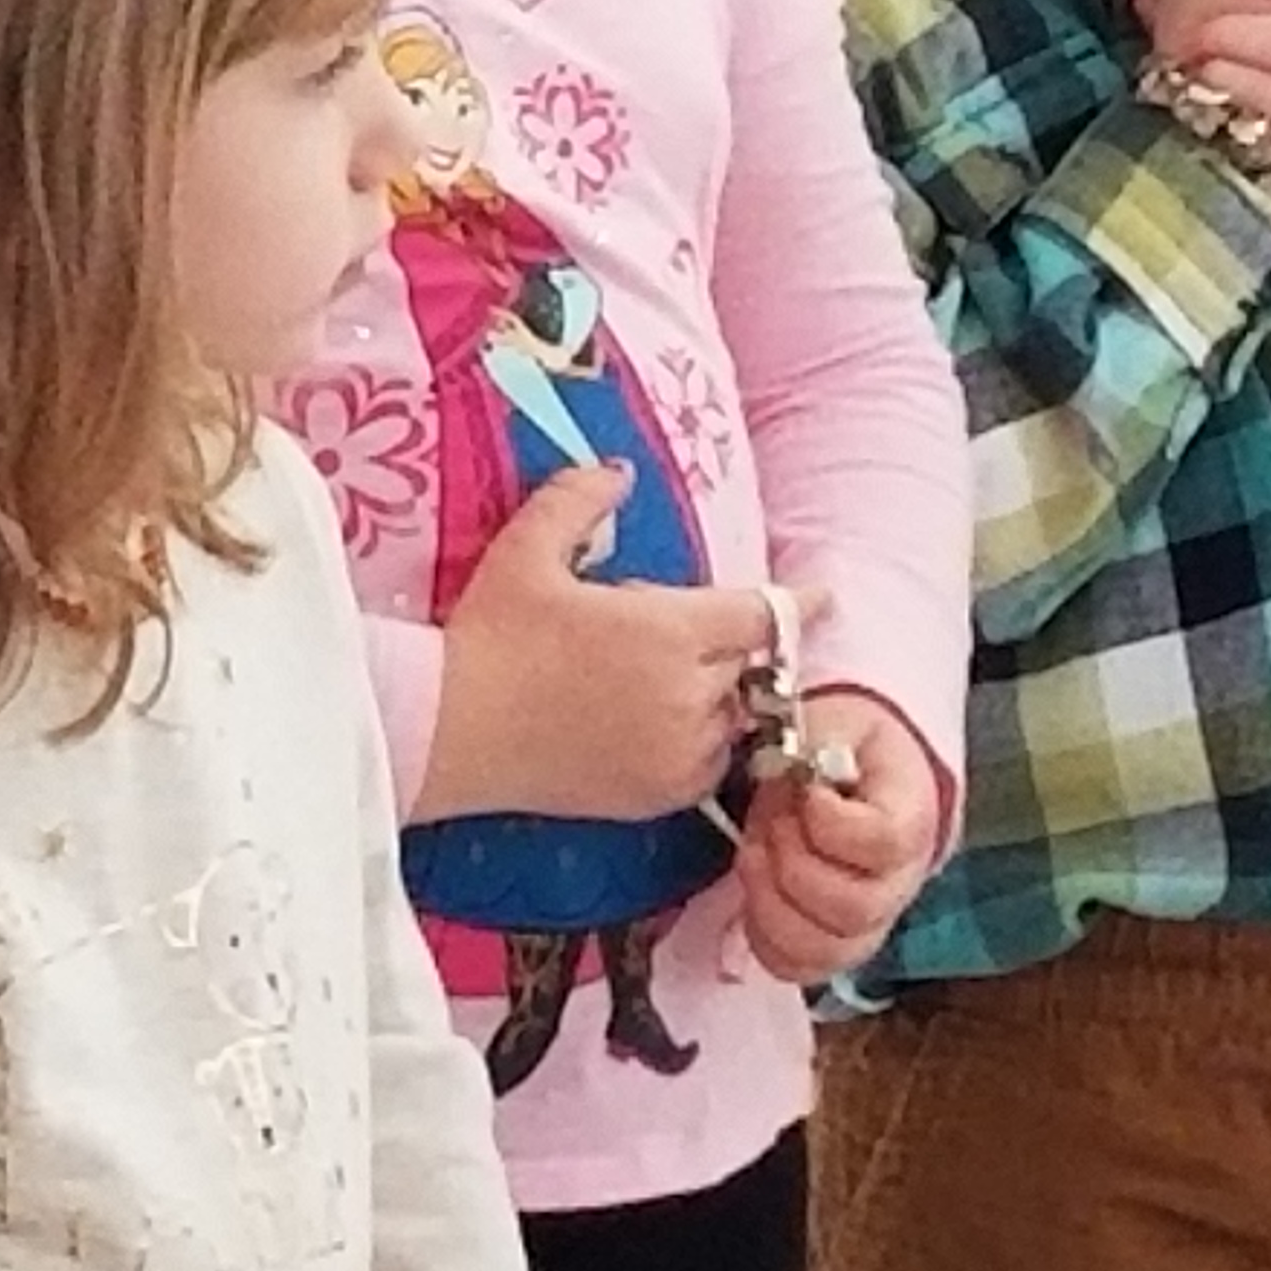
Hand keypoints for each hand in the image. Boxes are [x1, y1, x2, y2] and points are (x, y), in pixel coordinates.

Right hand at [423, 469, 810, 823]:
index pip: (765, 615)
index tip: (823, 597)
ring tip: (654, 680)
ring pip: (731, 719)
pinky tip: (650, 724)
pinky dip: (696, 743)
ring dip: (716, 696)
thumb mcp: (527, 551)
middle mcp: (688, 695)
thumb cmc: (488, 638)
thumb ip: (580, 499)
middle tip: (664, 633)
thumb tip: (619, 473)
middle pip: (749, 667)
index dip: (798, 603)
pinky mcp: (655, 797)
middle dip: (726, 646)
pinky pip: (705, 766)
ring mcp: (676, 753)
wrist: (447, 733)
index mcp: (671, 631)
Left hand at [736, 691, 949, 981]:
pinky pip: (796, 966)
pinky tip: (754, 894)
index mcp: (910, 820)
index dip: (833, 825)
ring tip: (756, 854)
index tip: (806, 793)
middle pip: (853, 908)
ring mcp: (866, 922)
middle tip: (771, 822)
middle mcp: (898, 883)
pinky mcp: (829, 943)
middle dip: (793, 864)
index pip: (884, 844)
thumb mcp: (835, 719)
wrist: (854, 771)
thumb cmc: (845, 747)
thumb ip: (816, 736)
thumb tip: (791, 769)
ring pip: (824, 949)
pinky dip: (763, 937)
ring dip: (771, 904)